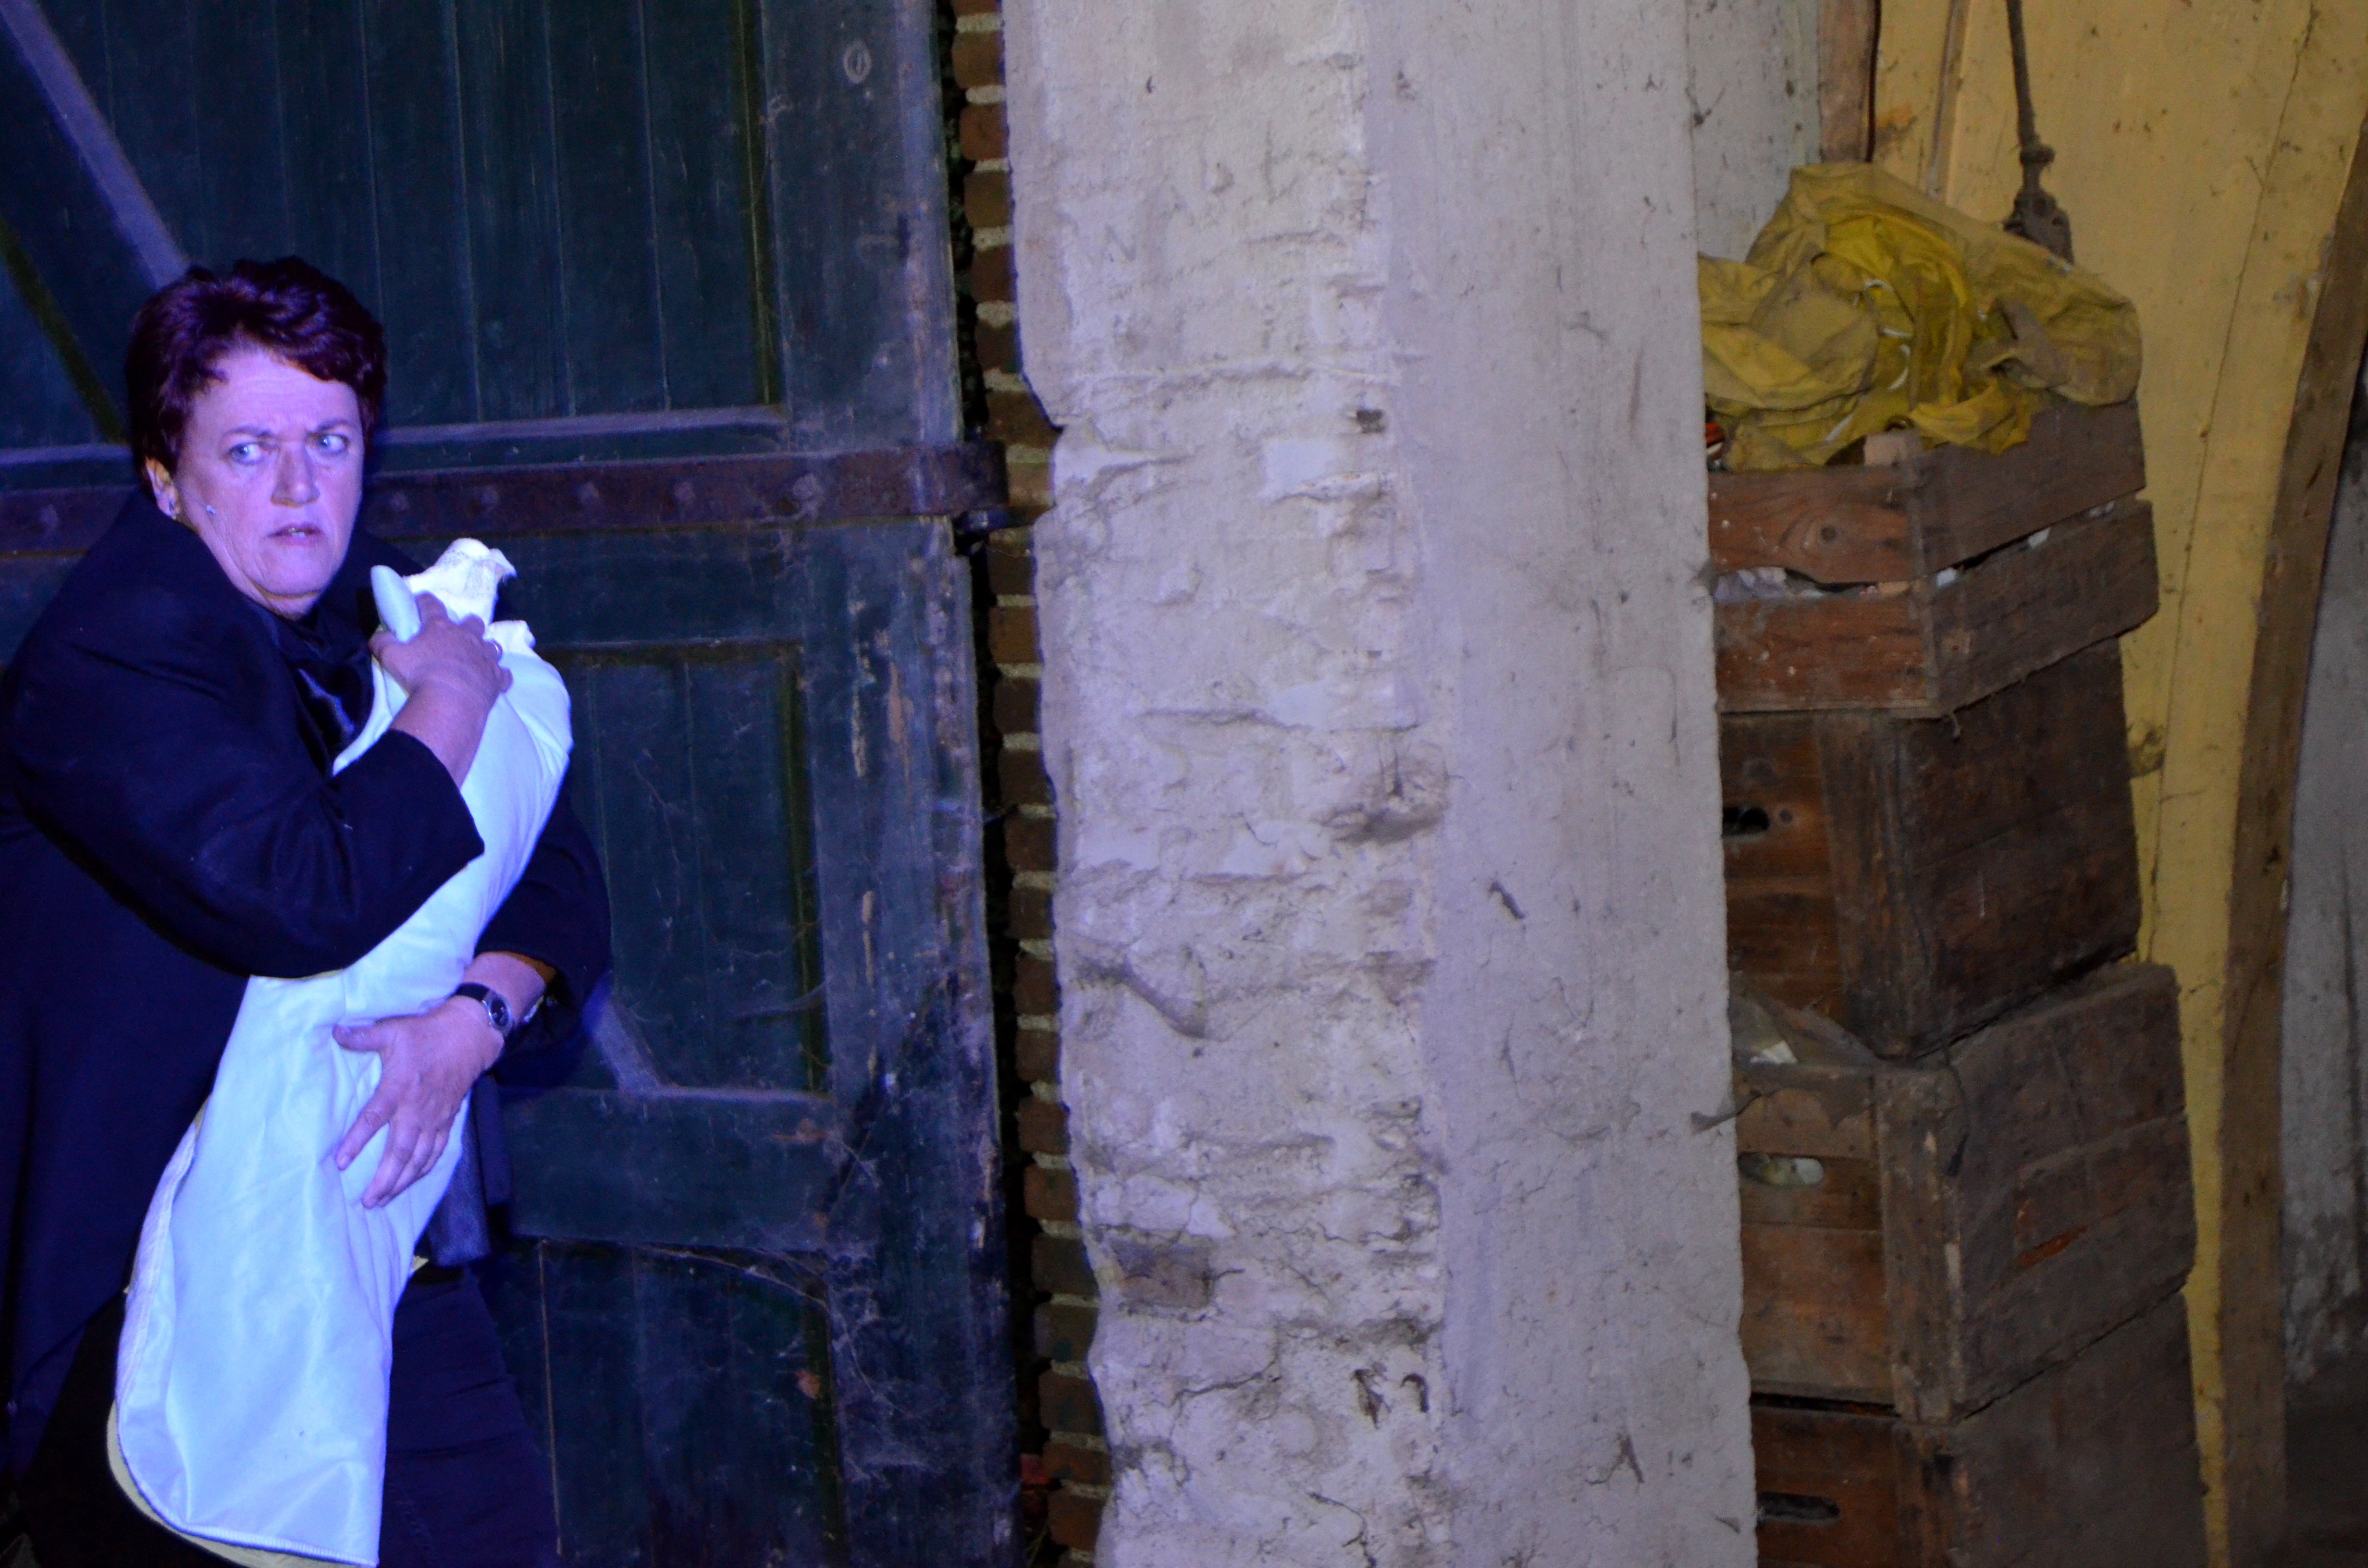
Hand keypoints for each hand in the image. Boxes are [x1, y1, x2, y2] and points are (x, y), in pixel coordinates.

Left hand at [331, 996, 504, 1207]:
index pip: (374, 1118)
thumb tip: (334, 1031)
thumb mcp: (392, 1030)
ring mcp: (434, 1117)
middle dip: (385, 1178)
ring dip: (402, 1180)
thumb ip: (363, 1036)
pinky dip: (424, 1169)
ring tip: (384, 1199)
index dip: (357, 1141)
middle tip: (367, 1200)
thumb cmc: (426, 1033)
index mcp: (398, 1088)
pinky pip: (436, 1150)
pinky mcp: (447, 1119)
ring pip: (419, 1157)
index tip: (340, 1162)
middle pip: (401, 1151)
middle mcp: (417, 1108)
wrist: (468, 1036)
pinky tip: (412, 1181)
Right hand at [372, 595, 508, 707]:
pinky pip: (503, 674)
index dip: (425, 601)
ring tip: (477, 657)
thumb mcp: (392, 657)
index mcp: (441, 628)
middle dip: (467, 625)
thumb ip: (383, 642)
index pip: (432, 605)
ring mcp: (485, 657)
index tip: (421, 600)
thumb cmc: (420, 675)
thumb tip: (378, 636)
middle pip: (473, 622)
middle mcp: (467, 638)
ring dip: (485, 649)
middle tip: (458, 635)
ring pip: (492, 646)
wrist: (451, 702)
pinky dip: (499, 676)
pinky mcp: (496, 678)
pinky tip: (494, 680)